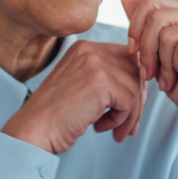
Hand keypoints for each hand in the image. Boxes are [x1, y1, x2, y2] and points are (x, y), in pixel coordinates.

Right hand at [1, 40, 145, 154]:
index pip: (127, 59)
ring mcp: (96, 63)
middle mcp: (90, 49)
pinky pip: (129, 101)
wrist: (33, 130)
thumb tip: (144, 85)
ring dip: (129, 114)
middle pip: (135, 71)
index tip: (126, 109)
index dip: (132, 86)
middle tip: (127, 126)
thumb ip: (107, 79)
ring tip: (113, 130)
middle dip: (136, 102)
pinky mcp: (102, 81)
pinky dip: (120, 119)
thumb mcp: (81, 87)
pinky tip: (100, 127)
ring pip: (135, 87)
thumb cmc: (56, 116)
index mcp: (85, 48)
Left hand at [120, 0, 177, 139]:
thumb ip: (143, 24)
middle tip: (151, 74)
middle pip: (157, 18)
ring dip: (163, 64)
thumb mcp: (154, 53)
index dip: (135, 28)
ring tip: (171, 78)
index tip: (134, 54)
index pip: (151, 1)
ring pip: (168, 35)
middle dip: (147, 51)